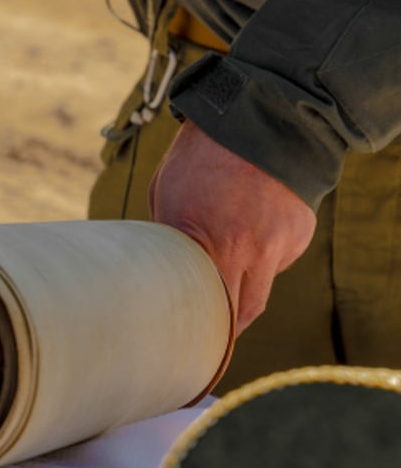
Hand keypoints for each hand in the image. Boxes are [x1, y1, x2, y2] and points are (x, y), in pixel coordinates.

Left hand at [149, 120, 316, 334]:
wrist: (257, 119)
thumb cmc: (198, 157)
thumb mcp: (166, 197)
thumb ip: (171, 240)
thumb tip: (166, 274)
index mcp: (211, 243)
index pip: (209, 309)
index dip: (202, 332)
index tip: (191, 348)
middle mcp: (252, 251)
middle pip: (243, 312)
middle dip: (226, 326)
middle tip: (209, 336)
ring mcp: (282, 243)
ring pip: (261, 288)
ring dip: (242, 288)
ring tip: (224, 261)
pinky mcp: (301, 233)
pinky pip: (278, 260)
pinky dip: (262, 255)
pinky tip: (248, 226)